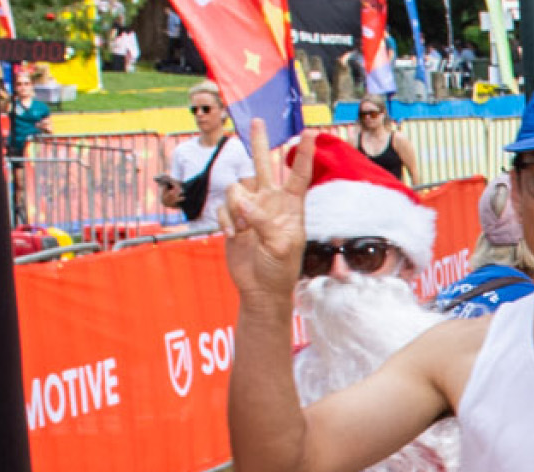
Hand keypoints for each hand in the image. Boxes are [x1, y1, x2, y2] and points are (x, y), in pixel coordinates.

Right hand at [220, 136, 311, 299]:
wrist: (259, 288)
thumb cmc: (280, 269)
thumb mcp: (280, 246)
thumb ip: (263, 221)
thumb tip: (244, 201)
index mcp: (291, 206)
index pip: (298, 175)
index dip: (303, 154)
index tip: (310, 131)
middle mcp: (271, 202)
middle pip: (264, 165)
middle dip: (260, 143)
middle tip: (257, 121)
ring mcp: (251, 208)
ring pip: (236, 187)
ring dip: (236, 207)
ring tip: (244, 229)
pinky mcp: (233, 217)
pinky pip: (224, 206)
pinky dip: (226, 219)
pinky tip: (233, 235)